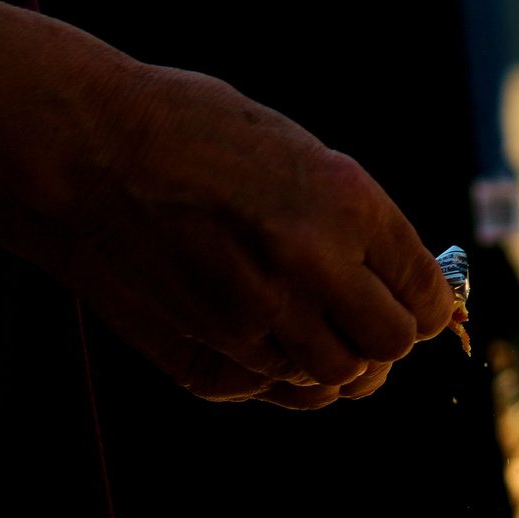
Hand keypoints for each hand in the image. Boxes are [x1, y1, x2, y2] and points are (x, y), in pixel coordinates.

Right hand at [0, 0, 453, 406]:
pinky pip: (283, 381)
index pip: (428, 291)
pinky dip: (285, 367)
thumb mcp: (297, 154)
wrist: (90, 148)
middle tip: (366, 321)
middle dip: (387, 337)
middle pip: (394, 343)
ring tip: (314, 326)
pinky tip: (268, 331)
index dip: (427, 306)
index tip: (418, 307)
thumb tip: (402, 271)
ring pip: (341, 374)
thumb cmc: (193, 134)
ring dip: (337, 358)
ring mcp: (268, 308)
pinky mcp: (222, 342)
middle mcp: (318, 260)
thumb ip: (353, 218)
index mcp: (350, 201)